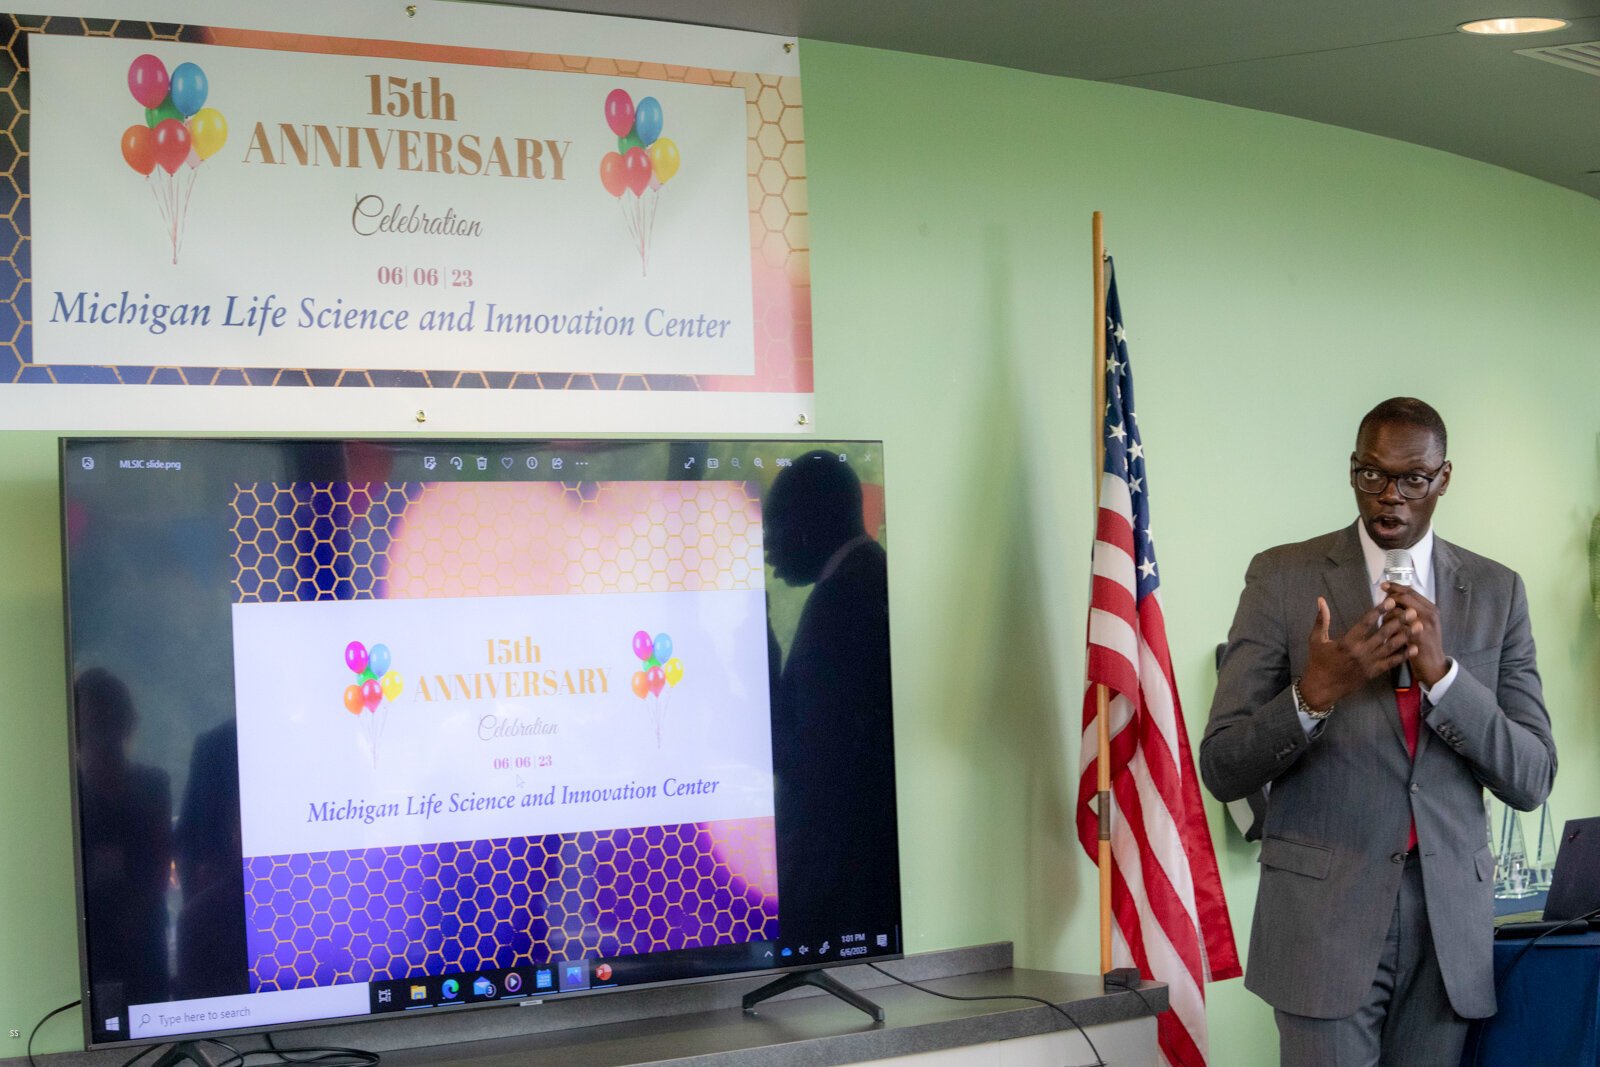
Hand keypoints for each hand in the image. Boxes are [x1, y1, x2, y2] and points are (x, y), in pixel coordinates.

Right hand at [1299, 595, 1409, 709]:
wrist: (1322, 688)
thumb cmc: (1318, 662)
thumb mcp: (1316, 640)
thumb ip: (1321, 620)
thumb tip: (1321, 600)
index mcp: (1346, 643)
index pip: (1365, 624)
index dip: (1379, 611)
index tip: (1390, 601)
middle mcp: (1360, 652)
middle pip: (1383, 634)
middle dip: (1398, 622)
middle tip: (1411, 611)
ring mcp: (1368, 663)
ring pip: (1390, 648)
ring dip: (1405, 636)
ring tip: (1418, 626)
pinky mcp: (1373, 673)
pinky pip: (1391, 663)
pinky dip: (1403, 656)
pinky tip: (1414, 648)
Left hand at [1382, 582, 1448, 686]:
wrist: (1433, 664)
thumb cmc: (1425, 643)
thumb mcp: (1423, 623)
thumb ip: (1413, 609)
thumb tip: (1394, 596)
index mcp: (1431, 609)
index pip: (1411, 592)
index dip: (1396, 587)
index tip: (1384, 585)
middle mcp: (1430, 614)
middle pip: (1404, 598)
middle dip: (1389, 599)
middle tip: (1381, 604)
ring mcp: (1424, 625)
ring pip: (1397, 612)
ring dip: (1387, 616)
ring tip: (1386, 624)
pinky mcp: (1416, 637)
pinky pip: (1395, 627)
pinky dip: (1389, 629)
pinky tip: (1388, 635)